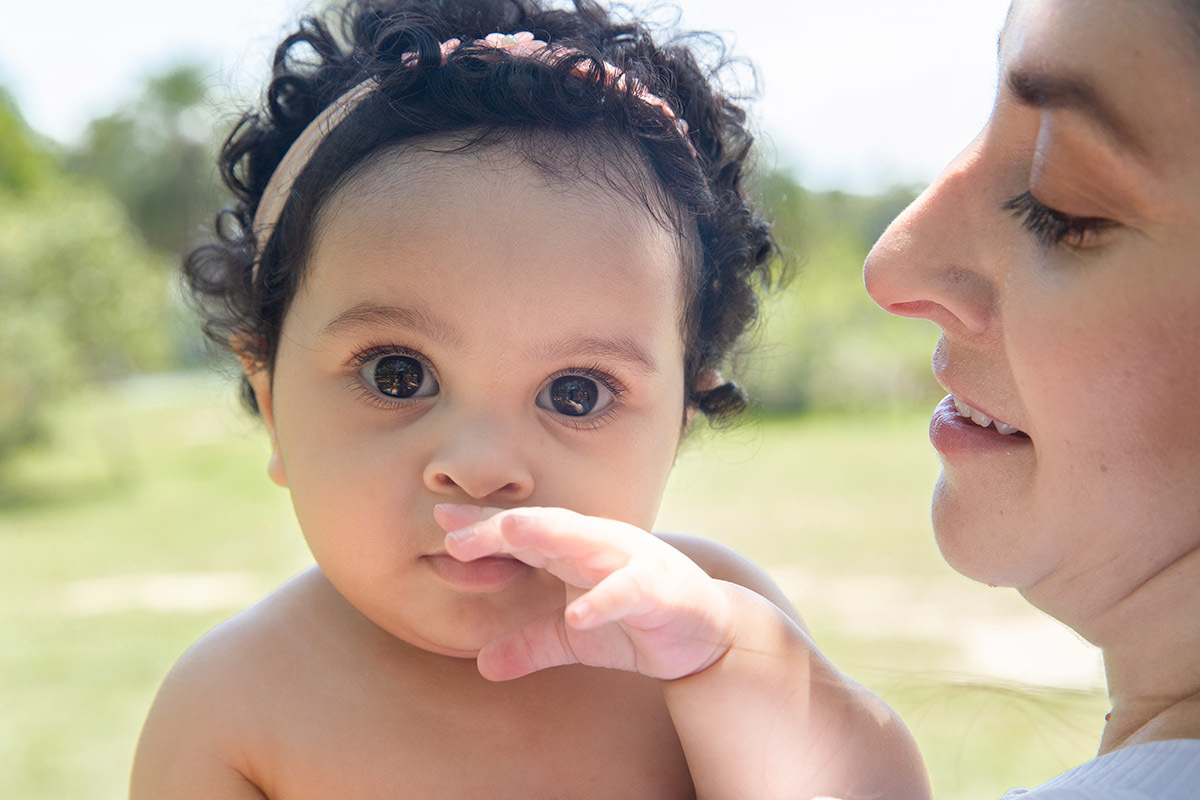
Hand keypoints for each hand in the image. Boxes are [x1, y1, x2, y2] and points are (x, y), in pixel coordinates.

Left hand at [433, 504, 734, 681]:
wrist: (706, 633)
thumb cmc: (635, 622)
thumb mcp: (574, 638)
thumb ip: (530, 644)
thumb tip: (481, 665)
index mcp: (575, 550)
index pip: (521, 534)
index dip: (482, 528)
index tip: (441, 519)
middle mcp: (598, 544)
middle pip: (543, 526)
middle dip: (500, 525)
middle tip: (455, 528)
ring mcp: (629, 560)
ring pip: (585, 540)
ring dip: (548, 533)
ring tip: (511, 532)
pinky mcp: (657, 589)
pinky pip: (628, 590)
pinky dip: (604, 599)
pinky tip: (578, 616)